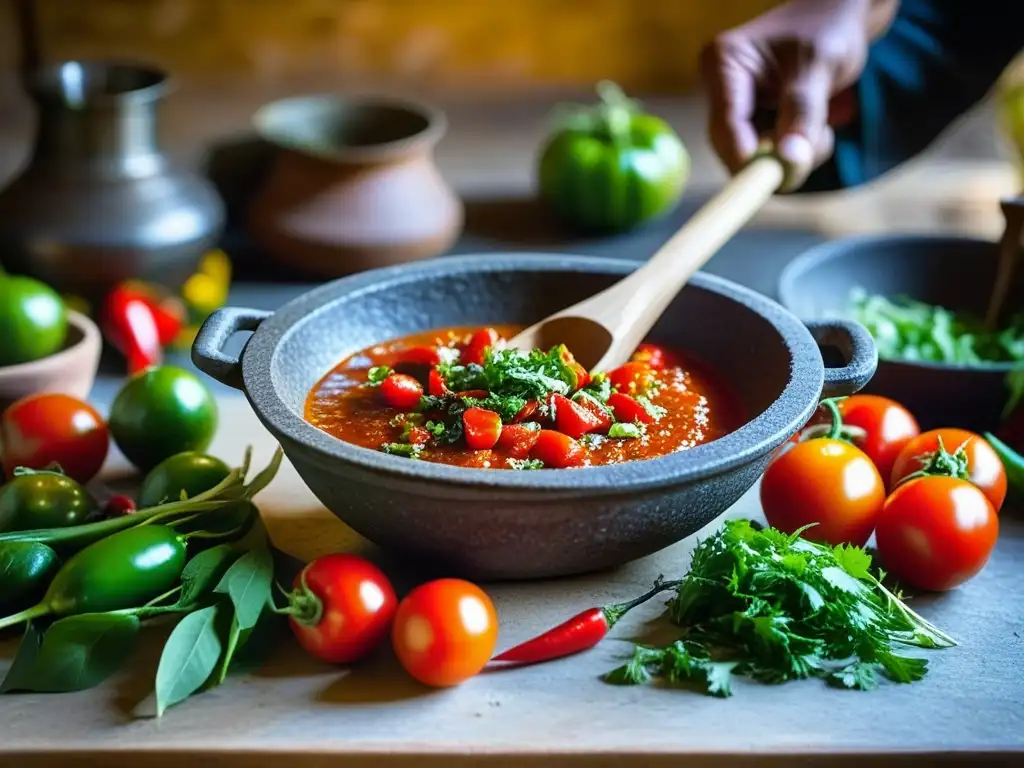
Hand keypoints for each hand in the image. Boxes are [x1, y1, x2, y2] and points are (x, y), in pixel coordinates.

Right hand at [701, 0, 897, 189]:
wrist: (837, 18)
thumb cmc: (828, 29)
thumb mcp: (819, 67)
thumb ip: (803, 113)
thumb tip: (789, 163)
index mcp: (723, 64)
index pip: (725, 124)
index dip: (747, 158)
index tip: (776, 178)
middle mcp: (719, 88)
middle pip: (732, 148)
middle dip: (774, 159)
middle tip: (815, 148)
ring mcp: (733, 108)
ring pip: (750, 159)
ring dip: (789, 159)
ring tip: (821, 130)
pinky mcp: (749, 123)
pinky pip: (764, 157)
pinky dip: (791, 156)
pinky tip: (811, 131)